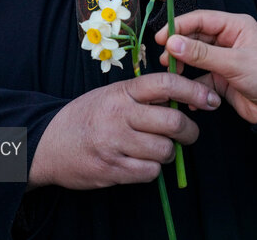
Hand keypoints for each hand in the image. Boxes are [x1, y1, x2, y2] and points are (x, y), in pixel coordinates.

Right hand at [29, 73, 220, 189]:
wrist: (48, 143)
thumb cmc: (85, 116)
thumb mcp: (110, 95)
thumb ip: (141, 96)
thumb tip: (181, 100)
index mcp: (121, 92)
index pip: (165, 84)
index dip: (193, 90)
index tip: (209, 99)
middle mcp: (119, 115)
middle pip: (172, 121)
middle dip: (189, 131)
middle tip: (188, 133)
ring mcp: (114, 143)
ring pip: (164, 150)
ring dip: (168, 152)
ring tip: (158, 149)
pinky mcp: (112, 169)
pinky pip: (149, 172)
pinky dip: (152, 169)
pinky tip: (141, 163)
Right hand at [155, 10, 256, 123]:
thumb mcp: (234, 63)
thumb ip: (201, 54)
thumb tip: (172, 43)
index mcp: (235, 26)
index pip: (200, 19)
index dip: (179, 26)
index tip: (161, 38)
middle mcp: (227, 39)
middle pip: (194, 38)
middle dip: (178, 48)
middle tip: (164, 59)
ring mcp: (223, 59)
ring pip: (195, 58)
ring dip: (183, 66)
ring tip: (174, 74)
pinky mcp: (220, 78)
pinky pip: (200, 77)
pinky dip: (192, 85)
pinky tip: (187, 95)